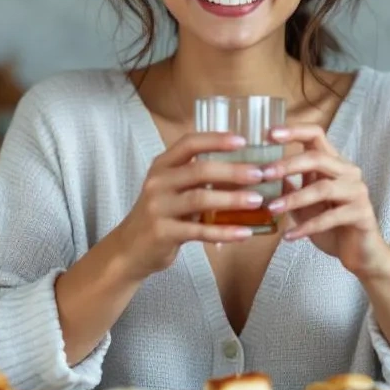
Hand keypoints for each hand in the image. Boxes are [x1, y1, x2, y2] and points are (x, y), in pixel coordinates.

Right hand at [110, 132, 264, 280]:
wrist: (130, 249)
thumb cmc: (161, 215)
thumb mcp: (172, 190)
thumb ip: (198, 179)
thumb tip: (244, 173)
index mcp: (162, 166)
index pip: (189, 144)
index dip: (216, 139)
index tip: (242, 140)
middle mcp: (158, 182)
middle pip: (199, 170)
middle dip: (233, 171)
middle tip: (259, 174)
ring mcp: (158, 208)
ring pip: (200, 199)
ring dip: (232, 199)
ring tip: (257, 201)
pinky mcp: (163, 233)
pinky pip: (200, 231)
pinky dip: (225, 232)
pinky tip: (245, 233)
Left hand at [265, 125, 389, 279]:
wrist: (361, 253)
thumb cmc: (332, 226)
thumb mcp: (304, 205)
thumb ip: (289, 188)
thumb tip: (262, 173)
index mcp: (334, 164)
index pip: (316, 135)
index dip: (294, 131)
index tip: (268, 133)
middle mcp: (348, 172)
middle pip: (318, 157)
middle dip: (288, 164)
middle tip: (264, 173)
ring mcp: (357, 192)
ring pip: (323, 188)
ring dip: (294, 198)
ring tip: (272, 209)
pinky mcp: (361, 214)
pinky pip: (330, 218)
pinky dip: (307, 227)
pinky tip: (289, 236)